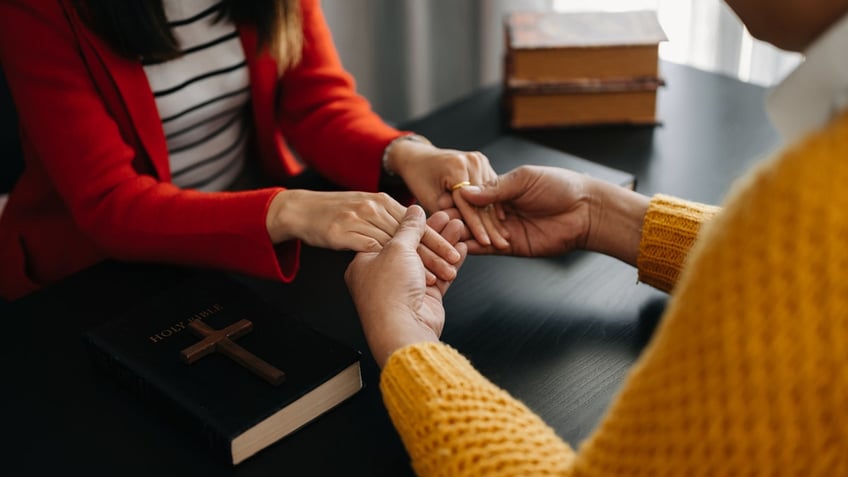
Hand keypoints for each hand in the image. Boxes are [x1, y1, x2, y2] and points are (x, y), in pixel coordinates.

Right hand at [266, 190, 460, 282]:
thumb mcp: (367, 213)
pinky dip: (399, 264)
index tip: (457, 250)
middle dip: (437, 248)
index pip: (415, 223)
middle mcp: (373, 209)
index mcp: (381, 202)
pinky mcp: (345, 233)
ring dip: (426, 260)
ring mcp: (360, 221)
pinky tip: (420, 276)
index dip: (436, 237)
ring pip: (400, 244)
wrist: (298, 210)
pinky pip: (379, 250)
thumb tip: (417, 221)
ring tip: (446, 269)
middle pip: (411, 233)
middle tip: (457, 261)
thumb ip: (391, 218)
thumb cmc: (331, 214)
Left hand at [345, 205, 467, 367]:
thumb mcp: (397, 248)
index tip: (425, 210)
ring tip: (459, 226)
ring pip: (428, 260)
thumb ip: (409, 228)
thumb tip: (413, 211)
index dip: (409, 222)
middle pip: (411, 247)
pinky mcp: (424, 299)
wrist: (402, 329)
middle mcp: (384, 275)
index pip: (389, 235)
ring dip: (445, 243)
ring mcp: (405, 288)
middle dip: (432, 231)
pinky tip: (462, 248)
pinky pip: (440, 275)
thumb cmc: (389, 292)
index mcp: (365, 262)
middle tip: (448, 215)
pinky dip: (451, 262)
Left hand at [386, 139, 509, 249]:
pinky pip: (490, 188)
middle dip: (491, 225)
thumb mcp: (427, 198)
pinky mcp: (482, 162)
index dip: (478, 226)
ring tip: (504, 238)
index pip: (471, 203)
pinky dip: (494, 204)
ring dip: (496, 217)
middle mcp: (471, 160)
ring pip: (490, 195)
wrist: (419, 156)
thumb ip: (445, 212)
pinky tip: (502, 222)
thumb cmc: (418, 177)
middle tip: (502, 245)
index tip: (485, 243)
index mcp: (456, 166)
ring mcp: (479, 160)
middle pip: (484, 200)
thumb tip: (458, 227)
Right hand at [459, 165, 649, 264]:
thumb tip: (466, 192)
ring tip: (443, 233)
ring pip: (476, 232)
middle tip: (437, 219)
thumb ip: (495, 189)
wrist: (585, 211)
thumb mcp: (524, 180)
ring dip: (460, 233)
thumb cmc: (560, 187)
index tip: (441, 198)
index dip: (458, 198)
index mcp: (502, 190)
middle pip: (470, 215)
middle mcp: (500, 210)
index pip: (473, 195)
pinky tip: (457, 246)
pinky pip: (487, 248)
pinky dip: (472, 248)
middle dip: (454, 217)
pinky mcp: (511, 247)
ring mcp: (504, 229)